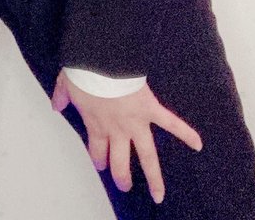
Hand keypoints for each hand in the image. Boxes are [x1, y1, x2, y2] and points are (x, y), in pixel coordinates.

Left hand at [51, 68, 201, 204]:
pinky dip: (186, 133)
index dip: (99, 159)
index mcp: (97, 125)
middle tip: (125, 185)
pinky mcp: (150, 109)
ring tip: (158, 194)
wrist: (101, 60)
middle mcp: (117, 130)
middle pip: (120, 162)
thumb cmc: (85, 71)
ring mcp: (136, 122)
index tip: (101, 165)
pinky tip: (198, 144)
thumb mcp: (66, 84)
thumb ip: (62, 96)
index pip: (97, 150)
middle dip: (122, 176)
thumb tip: (56, 104)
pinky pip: (171, 123)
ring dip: (153, 177)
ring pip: (146, 156)